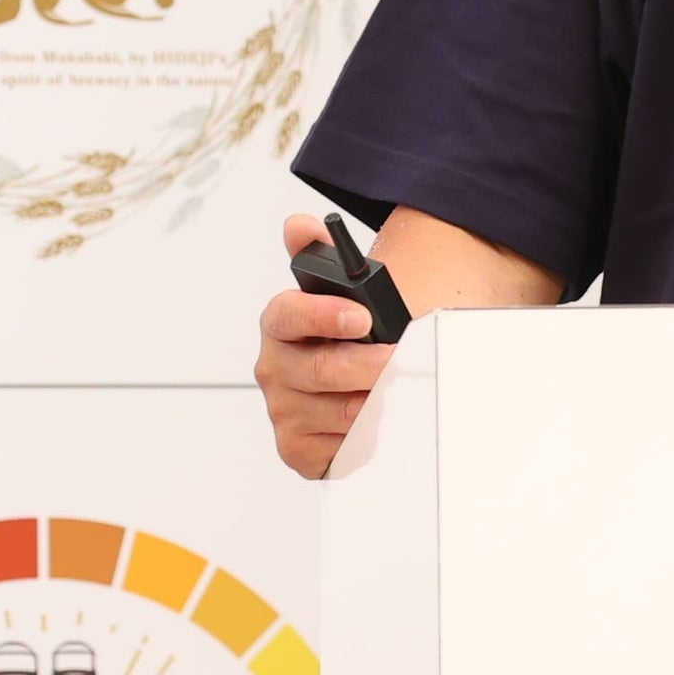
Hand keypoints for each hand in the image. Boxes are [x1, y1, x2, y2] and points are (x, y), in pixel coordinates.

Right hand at [256, 213, 386, 478]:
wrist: (361, 374)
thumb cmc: (352, 332)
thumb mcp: (341, 288)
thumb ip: (320, 253)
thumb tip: (298, 224)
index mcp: (280, 325)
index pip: (288, 315)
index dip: (324, 315)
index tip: (363, 317)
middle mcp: (275, 369)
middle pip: (319, 370)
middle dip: (365, 365)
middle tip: (398, 361)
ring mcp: (285, 411)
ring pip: (336, 411)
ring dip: (372, 403)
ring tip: (397, 390)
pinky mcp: (299, 448)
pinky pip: (336, 449)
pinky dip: (363, 438)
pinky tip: (377, 423)